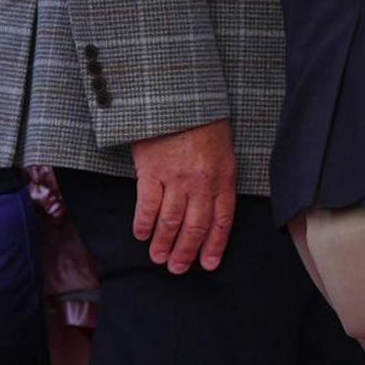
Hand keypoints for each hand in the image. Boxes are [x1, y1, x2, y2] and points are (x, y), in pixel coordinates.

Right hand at [132, 119, 239, 274]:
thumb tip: (213, 208)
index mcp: (223, 177)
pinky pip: (147, 205)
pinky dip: (144, 223)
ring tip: (158, 257)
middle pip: (195, 227)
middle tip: (177, 268)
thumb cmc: (203, 120)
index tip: (208, 264)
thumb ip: (220, 178)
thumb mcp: (223, 149)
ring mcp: (176, 178)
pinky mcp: (151, 171)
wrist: (179, 96)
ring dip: (164, 244)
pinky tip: (141, 234)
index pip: (221, 221)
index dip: (214, 245)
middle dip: (186, 252)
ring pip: (171, 222)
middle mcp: (201, 183)